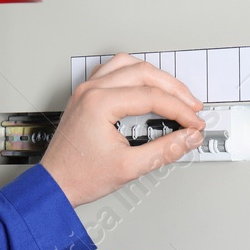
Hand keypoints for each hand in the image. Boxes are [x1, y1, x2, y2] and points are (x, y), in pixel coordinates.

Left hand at [40, 53, 204, 206]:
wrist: (55, 184)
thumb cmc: (79, 176)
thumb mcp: (129, 167)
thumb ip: (165, 150)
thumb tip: (188, 138)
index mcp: (99, 103)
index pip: (152, 97)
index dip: (180, 110)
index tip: (194, 123)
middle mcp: (92, 90)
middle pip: (144, 74)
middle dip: (174, 90)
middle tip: (192, 108)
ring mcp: (87, 90)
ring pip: (129, 65)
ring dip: (156, 76)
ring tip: (175, 93)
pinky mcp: (86, 95)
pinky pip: (113, 70)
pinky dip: (134, 73)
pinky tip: (146, 85)